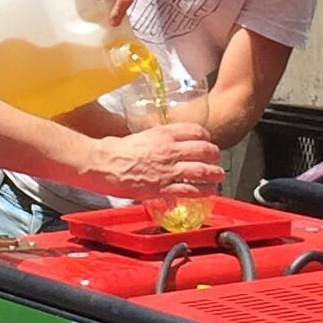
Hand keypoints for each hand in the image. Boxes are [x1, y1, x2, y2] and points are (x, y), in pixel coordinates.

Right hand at [85, 122, 222, 198]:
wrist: (103, 163)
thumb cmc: (115, 150)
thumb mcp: (141, 136)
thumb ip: (157, 139)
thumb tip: (164, 143)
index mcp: (163, 134)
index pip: (195, 130)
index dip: (206, 136)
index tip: (207, 141)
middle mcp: (169, 150)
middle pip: (203, 149)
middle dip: (214, 155)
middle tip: (216, 160)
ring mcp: (168, 169)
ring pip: (201, 170)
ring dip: (214, 174)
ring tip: (219, 177)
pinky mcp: (162, 187)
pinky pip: (189, 190)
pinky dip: (202, 192)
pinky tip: (208, 192)